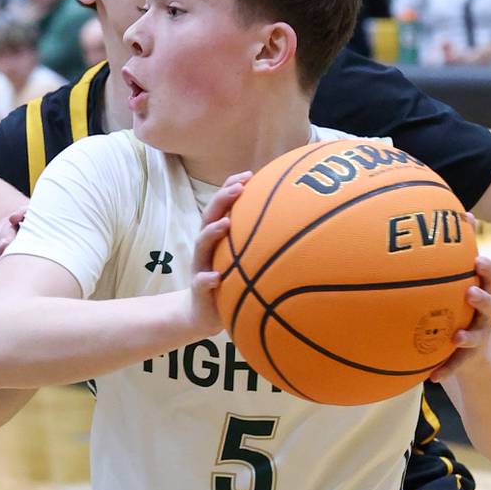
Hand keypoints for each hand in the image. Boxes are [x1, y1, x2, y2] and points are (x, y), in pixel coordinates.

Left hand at [0, 207, 25, 312]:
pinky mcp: (29, 214)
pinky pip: (23, 211)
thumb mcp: (1, 276)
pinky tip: (18, 217)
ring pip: (6, 228)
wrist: (40, 239)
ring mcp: (13, 223)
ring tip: (6, 244)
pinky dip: (20, 213)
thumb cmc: (18, 263)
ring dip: (5, 235)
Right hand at [187, 174, 248, 335]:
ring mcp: (200, 267)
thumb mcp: (243, 260)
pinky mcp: (199, 289)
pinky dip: (206, 278)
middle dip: (222, 200)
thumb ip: (257, 242)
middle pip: (209, 217)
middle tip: (238, 188)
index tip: (249, 175)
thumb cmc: (229, 282)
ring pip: (201, 245)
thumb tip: (291, 225)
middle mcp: (206, 248)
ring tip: (225, 223)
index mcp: (217, 238)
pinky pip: (201, 283)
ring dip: (212, 232)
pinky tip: (215, 277)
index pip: (221, 206)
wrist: (202, 314)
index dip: (232, 188)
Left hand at [431, 256, 490, 379]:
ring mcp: (480, 335)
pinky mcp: (470, 356)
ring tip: (457, 337)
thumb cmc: (463, 304)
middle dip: (482, 299)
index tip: (478, 260)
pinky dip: (448, 369)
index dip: (488, 269)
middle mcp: (485, 314)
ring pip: (479, 334)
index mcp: (483, 292)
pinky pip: (458, 364)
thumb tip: (453, 215)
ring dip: (469, 335)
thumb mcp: (460, 282)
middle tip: (470, 293)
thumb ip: (454, 256)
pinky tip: (434, 377)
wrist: (476, 347)